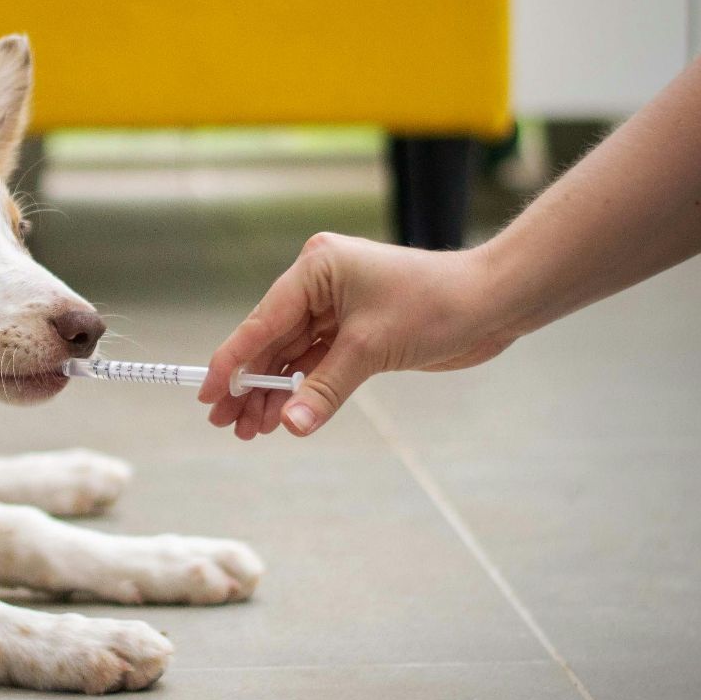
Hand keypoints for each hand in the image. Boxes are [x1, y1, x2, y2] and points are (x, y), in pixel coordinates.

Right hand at [198, 234, 518, 439]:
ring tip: (250, 431)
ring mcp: (337, 307)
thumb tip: (290, 425)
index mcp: (316, 268)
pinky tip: (283, 416)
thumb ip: (325, 388)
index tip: (207, 394)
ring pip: (292, 356)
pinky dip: (301, 389)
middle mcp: (320, 284)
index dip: (232, 361)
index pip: (262, 320)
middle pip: (271, 341)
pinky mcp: (355, 330)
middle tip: (225, 424)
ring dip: (273, 393)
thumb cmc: (436, 306)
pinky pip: (316, 362)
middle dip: (250, 385)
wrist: (492, 304)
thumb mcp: (371, 348)